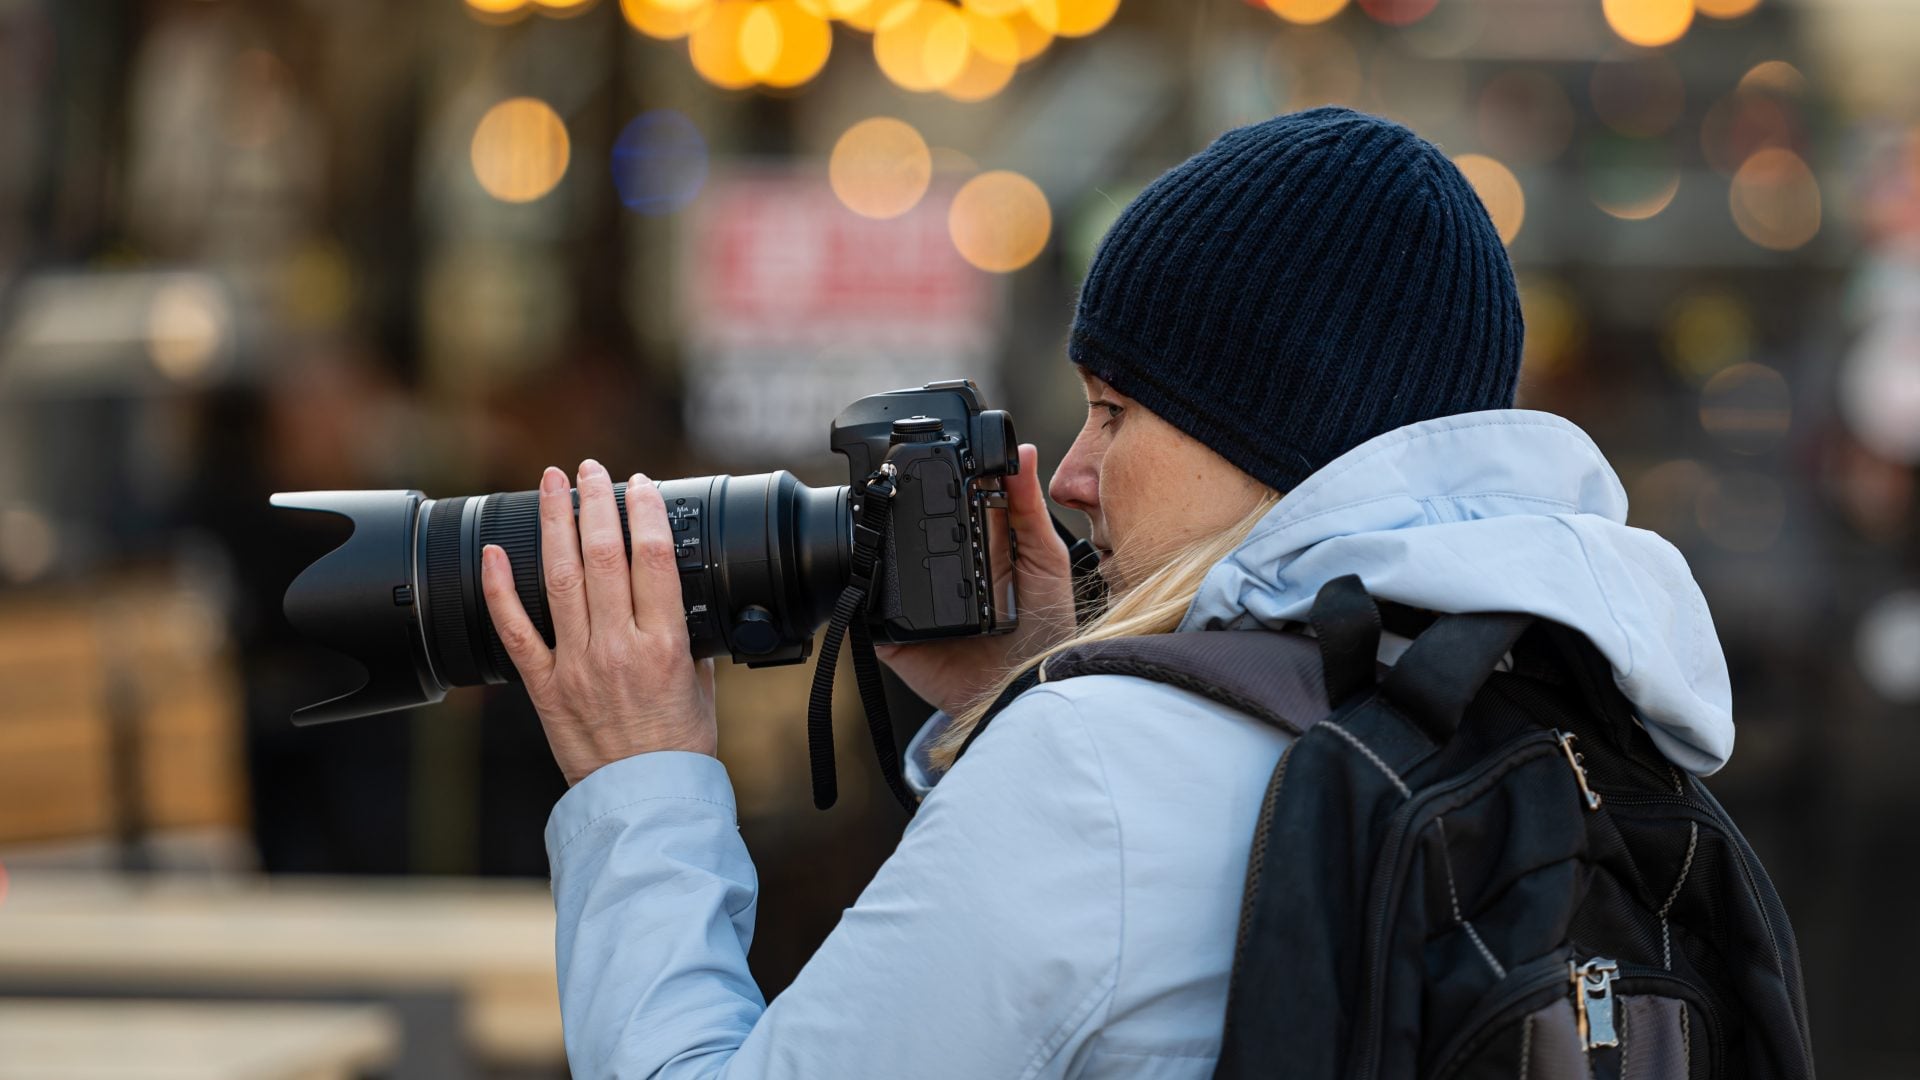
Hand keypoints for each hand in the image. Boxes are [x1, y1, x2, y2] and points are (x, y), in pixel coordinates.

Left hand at [482, 459, 716, 785]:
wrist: (645, 803)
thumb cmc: (679, 749)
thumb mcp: (702, 686)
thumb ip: (689, 640)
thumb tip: (679, 601)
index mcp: (666, 644)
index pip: (654, 559)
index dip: (645, 512)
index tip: (641, 485)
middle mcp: (619, 648)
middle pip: (604, 556)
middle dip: (596, 503)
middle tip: (590, 469)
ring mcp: (577, 665)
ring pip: (560, 579)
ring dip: (554, 524)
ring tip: (551, 484)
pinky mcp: (545, 687)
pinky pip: (515, 632)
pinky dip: (501, 590)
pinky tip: (496, 553)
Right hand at [873, 443, 1078, 716]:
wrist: (1030, 691)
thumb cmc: (1047, 628)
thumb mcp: (1046, 559)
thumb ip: (1029, 507)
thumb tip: (1025, 451)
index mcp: (973, 548)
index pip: (944, 507)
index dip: (933, 483)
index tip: (926, 452)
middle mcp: (939, 573)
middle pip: (905, 533)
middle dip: (896, 511)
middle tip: (894, 486)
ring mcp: (914, 605)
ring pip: (881, 568)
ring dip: (877, 548)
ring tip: (880, 526)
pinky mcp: (895, 638)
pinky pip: (867, 615)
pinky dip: (862, 597)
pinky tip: (869, 578)